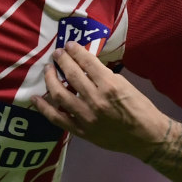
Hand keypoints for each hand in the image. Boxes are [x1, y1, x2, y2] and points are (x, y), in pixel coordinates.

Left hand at [31, 42, 168, 157]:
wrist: (146, 136)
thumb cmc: (140, 107)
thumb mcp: (125, 84)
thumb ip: (104, 76)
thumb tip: (86, 67)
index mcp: (109, 85)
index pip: (87, 62)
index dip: (75, 51)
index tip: (69, 45)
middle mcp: (95, 99)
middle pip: (71, 75)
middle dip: (61, 60)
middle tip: (56, 53)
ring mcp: (86, 117)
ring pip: (59, 94)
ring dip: (50, 79)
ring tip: (48, 70)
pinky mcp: (81, 131)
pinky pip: (57, 118)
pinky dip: (44, 108)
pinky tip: (35, 98)